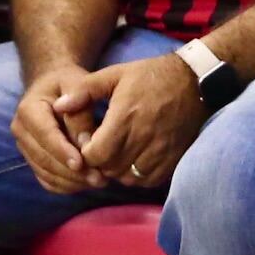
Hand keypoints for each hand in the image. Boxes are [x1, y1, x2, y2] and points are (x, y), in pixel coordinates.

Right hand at [11, 61, 105, 194]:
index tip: (82, 164)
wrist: (54, 86)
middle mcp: (21, 130)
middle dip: (72, 172)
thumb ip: (81, 112)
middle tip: (100, 179)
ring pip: (45, 172)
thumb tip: (85, 143)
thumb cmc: (69, 83)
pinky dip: (65, 185)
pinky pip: (46, 180)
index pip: (45, 135)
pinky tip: (86, 183)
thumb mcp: (78, 85)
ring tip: (99, 181)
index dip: (62, 151)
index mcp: (28, 109)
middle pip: (44, 158)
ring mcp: (24, 147)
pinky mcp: (32, 159)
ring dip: (71, 181)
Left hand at [80, 53, 208, 187]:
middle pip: (109, 168)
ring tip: (117, 155)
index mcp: (125, 117)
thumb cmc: (152, 75)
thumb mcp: (115, 74)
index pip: (95, 154)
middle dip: (99, 162)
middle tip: (100, 149)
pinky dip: (137, 176)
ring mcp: (160, 150)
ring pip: (127, 178)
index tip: (89, 140)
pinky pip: (148, 180)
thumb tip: (58, 107)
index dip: (86, 152)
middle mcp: (143, 137)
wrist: (196, 81)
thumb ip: (84, 91)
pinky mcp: (173, 158)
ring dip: (117, 171)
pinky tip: (134, 160)